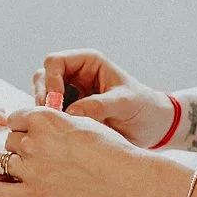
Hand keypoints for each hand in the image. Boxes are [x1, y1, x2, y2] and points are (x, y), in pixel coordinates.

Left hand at [0, 107, 164, 196]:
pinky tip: (13, 190)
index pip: (13, 118)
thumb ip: (57, 121)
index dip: (23, 128)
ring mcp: (30, 169)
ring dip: (2, 166)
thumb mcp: (82, 122)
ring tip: (16, 173)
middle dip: (17, 148)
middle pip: (6, 140)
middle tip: (35, 159)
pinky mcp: (33, 196)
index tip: (34, 137)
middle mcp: (32, 141)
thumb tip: (42, 122)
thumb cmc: (112, 150)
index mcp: (44, 118)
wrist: (129, 180)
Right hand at [33, 49, 178, 147]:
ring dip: (46, 112)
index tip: (57, 103)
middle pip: (42, 79)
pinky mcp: (70, 113)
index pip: (54, 62)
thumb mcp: (125, 103)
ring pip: (42, 98)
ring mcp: (70, 94)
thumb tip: (71, 112)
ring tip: (60, 128)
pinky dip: (52, 123)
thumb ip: (100, 105)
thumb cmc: (143, 107)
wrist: (153, 127)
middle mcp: (75, 75)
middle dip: (44, 98)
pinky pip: (51, 115)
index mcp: (88, 62)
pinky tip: (62, 134)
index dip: (50, 80)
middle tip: (54, 119)